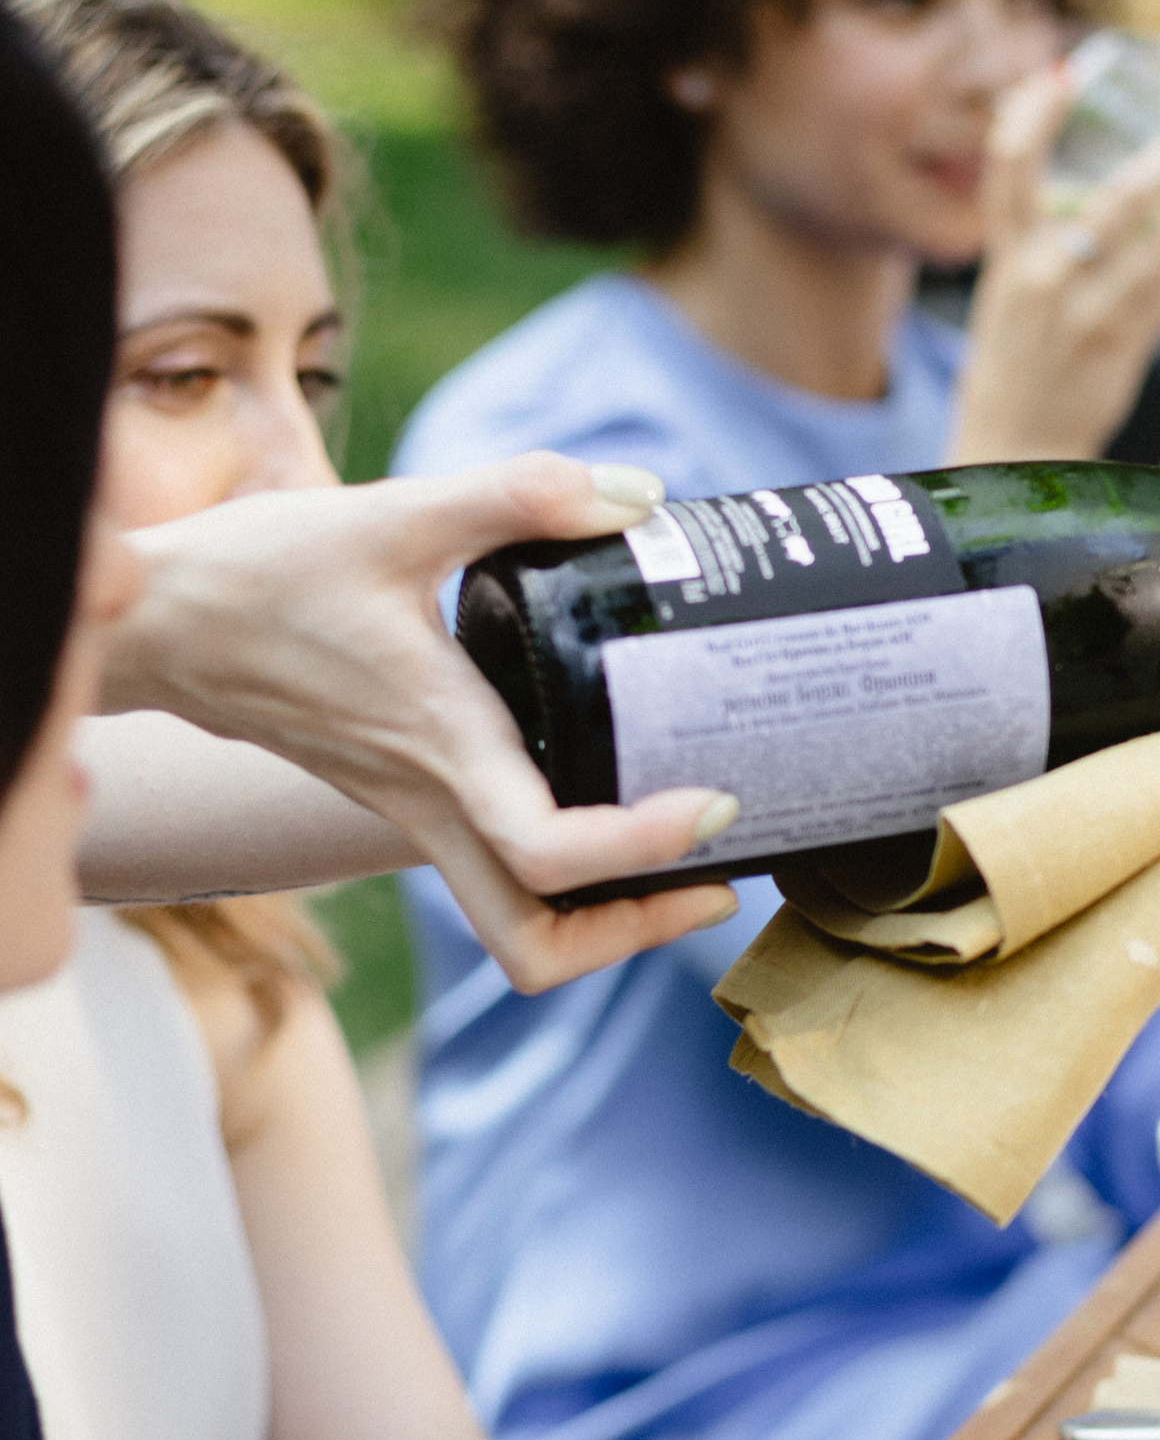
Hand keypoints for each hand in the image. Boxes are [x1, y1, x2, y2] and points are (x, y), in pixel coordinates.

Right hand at [101, 462, 741, 991]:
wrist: (157, 620)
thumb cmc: (257, 572)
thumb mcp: (393, 513)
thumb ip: (518, 495)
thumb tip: (636, 495)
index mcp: (440, 747)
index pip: (550, 854)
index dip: (644, 850)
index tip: (715, 804)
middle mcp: (429, 803)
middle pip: (534, 945)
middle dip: (635, 933)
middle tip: (721, 877)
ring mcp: (414, 812)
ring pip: (513, 925)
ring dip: (602, 921)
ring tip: (686, 860)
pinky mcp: (405, 797)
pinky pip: (494, 873)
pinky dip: (564, 870)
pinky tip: (613, 796)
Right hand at [945, 59, 1159, 463]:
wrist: (1008, 449)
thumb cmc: (1019, 362)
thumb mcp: (1012, 291)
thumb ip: (1046, 238)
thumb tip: (1101, 186)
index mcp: (1007, 256)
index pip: (1007, 169)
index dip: (1031, 115)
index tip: (1064, 73)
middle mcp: (1041, 279)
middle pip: (1111, 204)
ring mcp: (1081, 314)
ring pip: (1154, 251)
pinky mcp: (1115, 346)